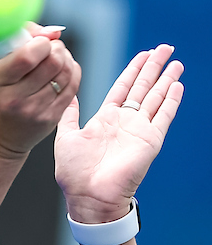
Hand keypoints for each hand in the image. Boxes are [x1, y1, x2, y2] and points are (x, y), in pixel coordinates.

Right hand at [0, 24, 80, 158]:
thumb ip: (18, 44)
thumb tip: (54, 31)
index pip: (28, 55)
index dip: (41, 42)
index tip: (39, 42)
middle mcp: (15, 98)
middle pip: (52, 62)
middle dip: (56, 48)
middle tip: (50, 48)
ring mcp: (34, 110)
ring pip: (65, 72)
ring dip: (65, 58)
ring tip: (57, 57)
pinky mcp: (51, 118)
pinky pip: (72, 86)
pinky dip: (72, 72)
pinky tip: (63, 69)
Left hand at [55, 44, 183, 222]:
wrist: (88, 196)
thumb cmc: (74, 173)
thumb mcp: (66, 136)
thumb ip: (70, 114)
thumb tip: (68, 95)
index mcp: (105, 119)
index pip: (123, 87)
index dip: (133, 70)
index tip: (144, 54)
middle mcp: (125, 122)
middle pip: (143, 87)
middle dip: (153, 67)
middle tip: (164, 47)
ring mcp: (139, 131)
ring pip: (156, 98)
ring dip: (166, 79)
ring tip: (175, 62)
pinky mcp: (149, 141)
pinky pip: (163, 117)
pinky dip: (171, 101)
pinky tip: (177, 85)